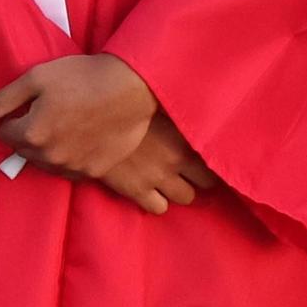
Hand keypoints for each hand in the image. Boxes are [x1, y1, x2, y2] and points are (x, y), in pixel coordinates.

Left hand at [0, 55, 154, 178]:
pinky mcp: (95, 172)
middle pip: (26, 150)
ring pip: (49, 162)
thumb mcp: (37, 77)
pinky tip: (88, 135)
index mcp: (31, 134)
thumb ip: (1, 99)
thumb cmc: (84, 76)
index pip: (5, 133)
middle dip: (33, 133)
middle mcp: (48, 157)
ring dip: (53, 147)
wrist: (133, 87)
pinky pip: (73, 169)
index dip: (17, 116)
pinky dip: (75, 155)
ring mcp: (73, 168)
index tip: (36, 103)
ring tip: (73, 122)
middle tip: (55, 110)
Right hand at [99, 109, 221, 214]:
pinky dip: (157, 202)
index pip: (215, 156)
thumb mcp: (159, 101)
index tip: (210, 157)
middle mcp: (177, 159)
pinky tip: (151, 191)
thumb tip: (194, 98)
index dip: (214, 158)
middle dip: (200, 178)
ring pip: (185, 198)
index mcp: (185, 134)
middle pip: (205, 182)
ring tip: (171, 181)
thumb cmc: (126, 102)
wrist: (92, 119)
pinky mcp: (136, 190)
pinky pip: (159, 209)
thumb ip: (178, 108)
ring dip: (179, 190)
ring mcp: (158, 177)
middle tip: (192, 173)